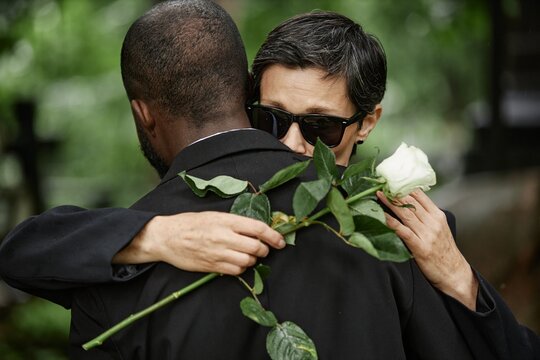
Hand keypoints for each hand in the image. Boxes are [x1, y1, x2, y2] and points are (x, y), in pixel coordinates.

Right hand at [113, 212, 285, 275]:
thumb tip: (257, 230)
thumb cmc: (191, 223)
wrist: (167, 237)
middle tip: (262, 248)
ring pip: (248, 262)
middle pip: (256, 247)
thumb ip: (235, 223)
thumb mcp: (214, 215)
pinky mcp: (212, 266)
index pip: (258, 228)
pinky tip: (236, 262)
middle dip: (264, 250)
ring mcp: (218, 253)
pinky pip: (236, 271)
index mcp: (226, 220)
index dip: (273, 236)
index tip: (280, 241)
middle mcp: (224, 236)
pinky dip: (241, 269)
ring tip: (246, 255)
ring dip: (252, 260)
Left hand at [377, 190, 478, 309]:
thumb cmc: (444, 251)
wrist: (454, 273)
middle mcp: (432, 222)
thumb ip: (426, 216)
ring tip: (378, 194)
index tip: (391, 179)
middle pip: (410, 202)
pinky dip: (392, 222)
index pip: (419, 195)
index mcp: (437, 215)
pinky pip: (403, 231)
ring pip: (406, 213)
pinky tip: (382, 216)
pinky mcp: (420, 247)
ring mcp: (426, 234)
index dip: (404, 186)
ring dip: (390, 203)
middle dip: (394, 191)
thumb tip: (409, 204)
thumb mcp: (439, 229)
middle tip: (380, 182)